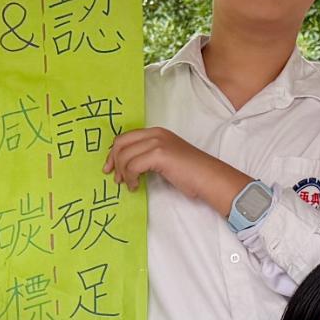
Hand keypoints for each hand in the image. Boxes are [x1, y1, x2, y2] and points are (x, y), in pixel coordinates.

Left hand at [103, 127, 249, 212]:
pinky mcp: (159, 154)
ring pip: (125, 156)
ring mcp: (157, 142)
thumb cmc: (190, 173)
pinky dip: (130, 178)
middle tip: (116, 179)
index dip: (114, 153)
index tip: (111, 169)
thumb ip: (148, 156)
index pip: (125, 137)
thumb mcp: (166, 159)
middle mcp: (155, 134)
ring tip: (131, 185)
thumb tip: (125, 166)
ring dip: (123, 174)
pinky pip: (132, 166)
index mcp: (156, 133)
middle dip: (114, 162)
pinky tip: (136, 186)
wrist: (209, 177)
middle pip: (121, 143)